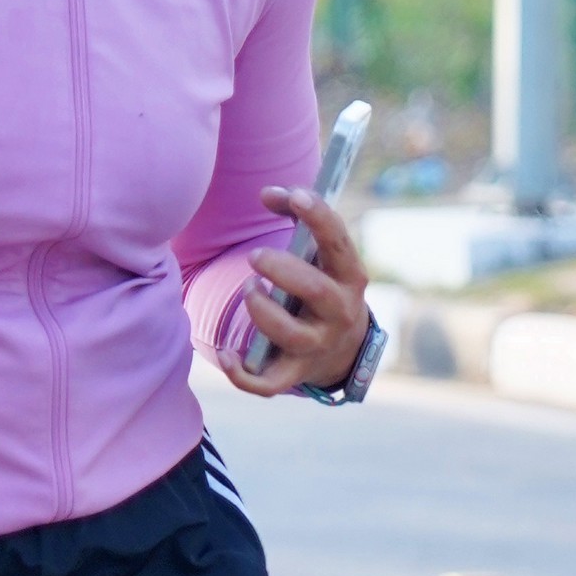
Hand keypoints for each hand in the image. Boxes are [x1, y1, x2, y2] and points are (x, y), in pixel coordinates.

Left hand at [220, 185, 374, 394]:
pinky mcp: (295, 372)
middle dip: (283, 271)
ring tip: (250, 290)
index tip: (296, 196)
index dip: (320, 217)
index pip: (339, 243)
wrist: (343, 347)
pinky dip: (243, 374)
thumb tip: (267, 192)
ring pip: (290, 335)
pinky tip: (226, 354)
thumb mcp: (321, 253)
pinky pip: (269, 383)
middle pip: (316, 292)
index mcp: (349, 276)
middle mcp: (339, 312)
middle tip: (254, 256)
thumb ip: (296, 217)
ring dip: (261, 311)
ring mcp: (318, 345)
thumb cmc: (323, 285)